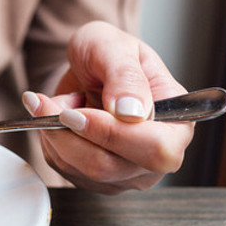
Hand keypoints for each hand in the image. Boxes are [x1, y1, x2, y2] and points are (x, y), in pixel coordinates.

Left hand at [22, 21, 193, 193]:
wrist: (87, 66)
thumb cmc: (108, 53)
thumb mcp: (114, 47)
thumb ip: (125, 76)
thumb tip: (131, 113)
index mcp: (177, 124)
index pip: (155, 148)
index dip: (112, 134)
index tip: (77, 111)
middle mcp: (156, 156)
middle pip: (109, 166)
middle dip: (71, 134)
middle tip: (48, 103)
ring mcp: (125, 172)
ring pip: (81, 170)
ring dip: (55, 133)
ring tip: (55, 103)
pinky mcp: (96, 178)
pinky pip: (64, 168)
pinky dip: (50, 140)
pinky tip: (57, 118)